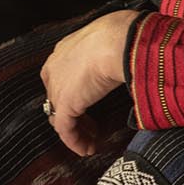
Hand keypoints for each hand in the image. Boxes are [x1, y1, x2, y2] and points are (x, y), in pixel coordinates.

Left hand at [40, 10, 137, 156]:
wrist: (116, 41)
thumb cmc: (120, 36)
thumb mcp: (111, 41)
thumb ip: (110, 54)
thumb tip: (129, 59)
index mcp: (64, 51)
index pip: (61, 78)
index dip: (74, 94)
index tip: (90, 105)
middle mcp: (54, 68)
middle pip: (58, 97)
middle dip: (75, 113)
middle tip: (92, 125)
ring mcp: (57, 87)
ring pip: (60, 116)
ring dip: (77, 131)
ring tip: (92, 142)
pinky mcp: (64, 104)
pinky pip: (65, 129)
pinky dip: (75, 142)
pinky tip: (88, 149)